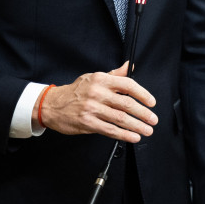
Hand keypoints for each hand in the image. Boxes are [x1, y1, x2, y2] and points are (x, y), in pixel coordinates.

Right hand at [34, 63, 157, 141]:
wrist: (52, 105)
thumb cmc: (75, 91)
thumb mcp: (94, 77)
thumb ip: (114, 74)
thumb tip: (129, 66)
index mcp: (101, 80)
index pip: (127, 85)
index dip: (143, 94)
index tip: (151, 102)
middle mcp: (97, 93)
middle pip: (126, 104)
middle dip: (143, 113)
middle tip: (153, 119)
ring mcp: (92, 109)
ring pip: (120, 119)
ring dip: (137, 126)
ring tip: (147, 130)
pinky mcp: (88, 123)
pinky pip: (110, 130)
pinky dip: (124, 135)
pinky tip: (133, 137)